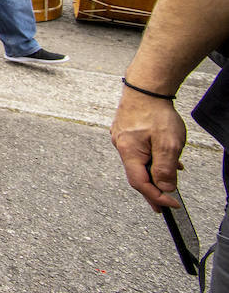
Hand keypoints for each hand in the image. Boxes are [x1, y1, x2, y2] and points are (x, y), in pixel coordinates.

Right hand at [111, 91, 186, 209]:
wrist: (146, 87)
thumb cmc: (155, 112)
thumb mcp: (168, 144)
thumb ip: (166, 168)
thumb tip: (165, 188)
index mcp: (129, 152)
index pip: (140, 184)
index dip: (156, 197)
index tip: (171, 205)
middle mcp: (121, 147)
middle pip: (137, 175)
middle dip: (152, 191)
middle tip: (163, 205)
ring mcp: (122, 138)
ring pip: (138, 163)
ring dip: (154, 173)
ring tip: (170, 180)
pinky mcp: (126, 131)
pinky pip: (138, 152)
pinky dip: (151, 159)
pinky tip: (163, 158)